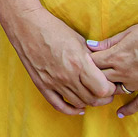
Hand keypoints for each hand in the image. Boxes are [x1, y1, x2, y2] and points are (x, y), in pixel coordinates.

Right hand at [1, 7, 115, 114]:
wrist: (26, 26)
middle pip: (93, 99)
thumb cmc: (53, 28)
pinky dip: (71, 110)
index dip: (111, 89)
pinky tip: (78, 108)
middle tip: (107, 92)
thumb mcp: (78, 39)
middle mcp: (67, 76)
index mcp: (78, 63)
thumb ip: (92, 57)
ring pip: (78, 103)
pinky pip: (59, 105)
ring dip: (89, 102)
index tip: (112, 84)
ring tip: (93, 95)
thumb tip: (104, 69)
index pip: (103, 89)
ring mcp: (53, 82)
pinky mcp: (42, 85)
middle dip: (104, 98)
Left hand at [88, 12, 137, 118]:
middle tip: (89, 76)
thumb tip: (90, 46)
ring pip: (117, 91)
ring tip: (101, 89)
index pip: (93, 63)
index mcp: (118, 56)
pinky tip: (120, 113)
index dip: (86, 63)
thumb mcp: (129, 32)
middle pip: (101, 79)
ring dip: (109, 89)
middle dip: (94, 77)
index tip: (83, 62)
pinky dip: (128, 109)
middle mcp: (126, 72)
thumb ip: (109, 42)